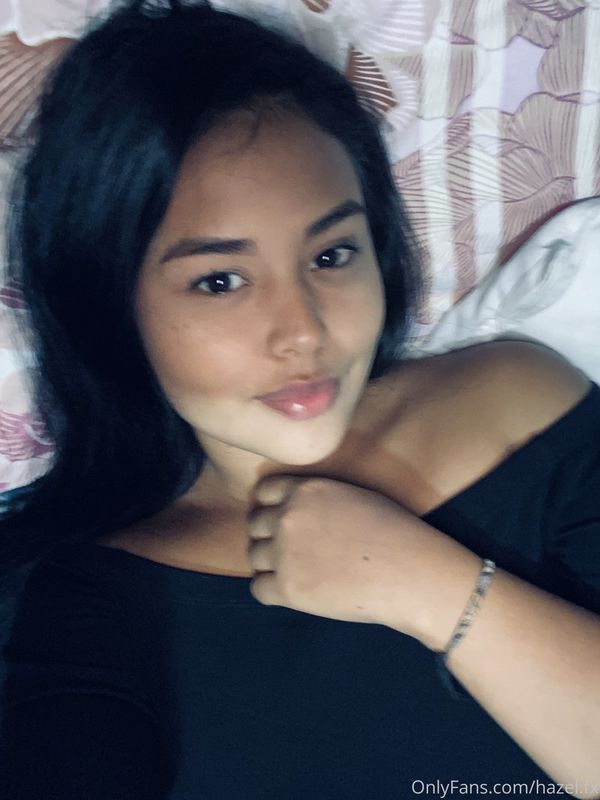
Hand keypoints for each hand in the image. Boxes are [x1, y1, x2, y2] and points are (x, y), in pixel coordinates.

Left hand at [246, 474, 479, 643]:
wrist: (412, 574)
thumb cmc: (394, 534)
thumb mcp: (354, 496)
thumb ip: (317, 497)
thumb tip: (291, 507)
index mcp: (306, 489)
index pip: (263, 492)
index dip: (272, 508)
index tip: (286, 523)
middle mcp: (289, 516)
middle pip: (255, 525)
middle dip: (270, 538)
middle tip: (294, 553)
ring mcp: (285, 552)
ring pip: (254, 557)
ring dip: (271, 565)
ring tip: (300, 572)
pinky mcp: (289, 588)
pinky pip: (258, 589)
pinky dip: (273, 592)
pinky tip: (297, 591)